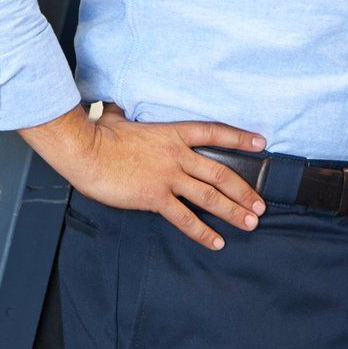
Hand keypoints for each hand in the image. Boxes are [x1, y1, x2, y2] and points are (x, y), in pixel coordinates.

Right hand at [23, 104, 267, 249]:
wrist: (86, 151)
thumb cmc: (99, 134)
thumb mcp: (119, 116)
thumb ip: (126, 113)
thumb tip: (115, 106)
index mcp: (172, 133)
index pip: (215, 133)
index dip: (240, 138)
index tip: (261, 143)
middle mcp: (177, 155)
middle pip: (221, 173)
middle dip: (245, 191)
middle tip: (260, 205)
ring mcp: (168, 177)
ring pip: (210, 197)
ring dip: (233, 211)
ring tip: (250, 223)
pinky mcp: (155, 196)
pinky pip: (184, 218)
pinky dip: (203, 232)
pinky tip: (217, 242)